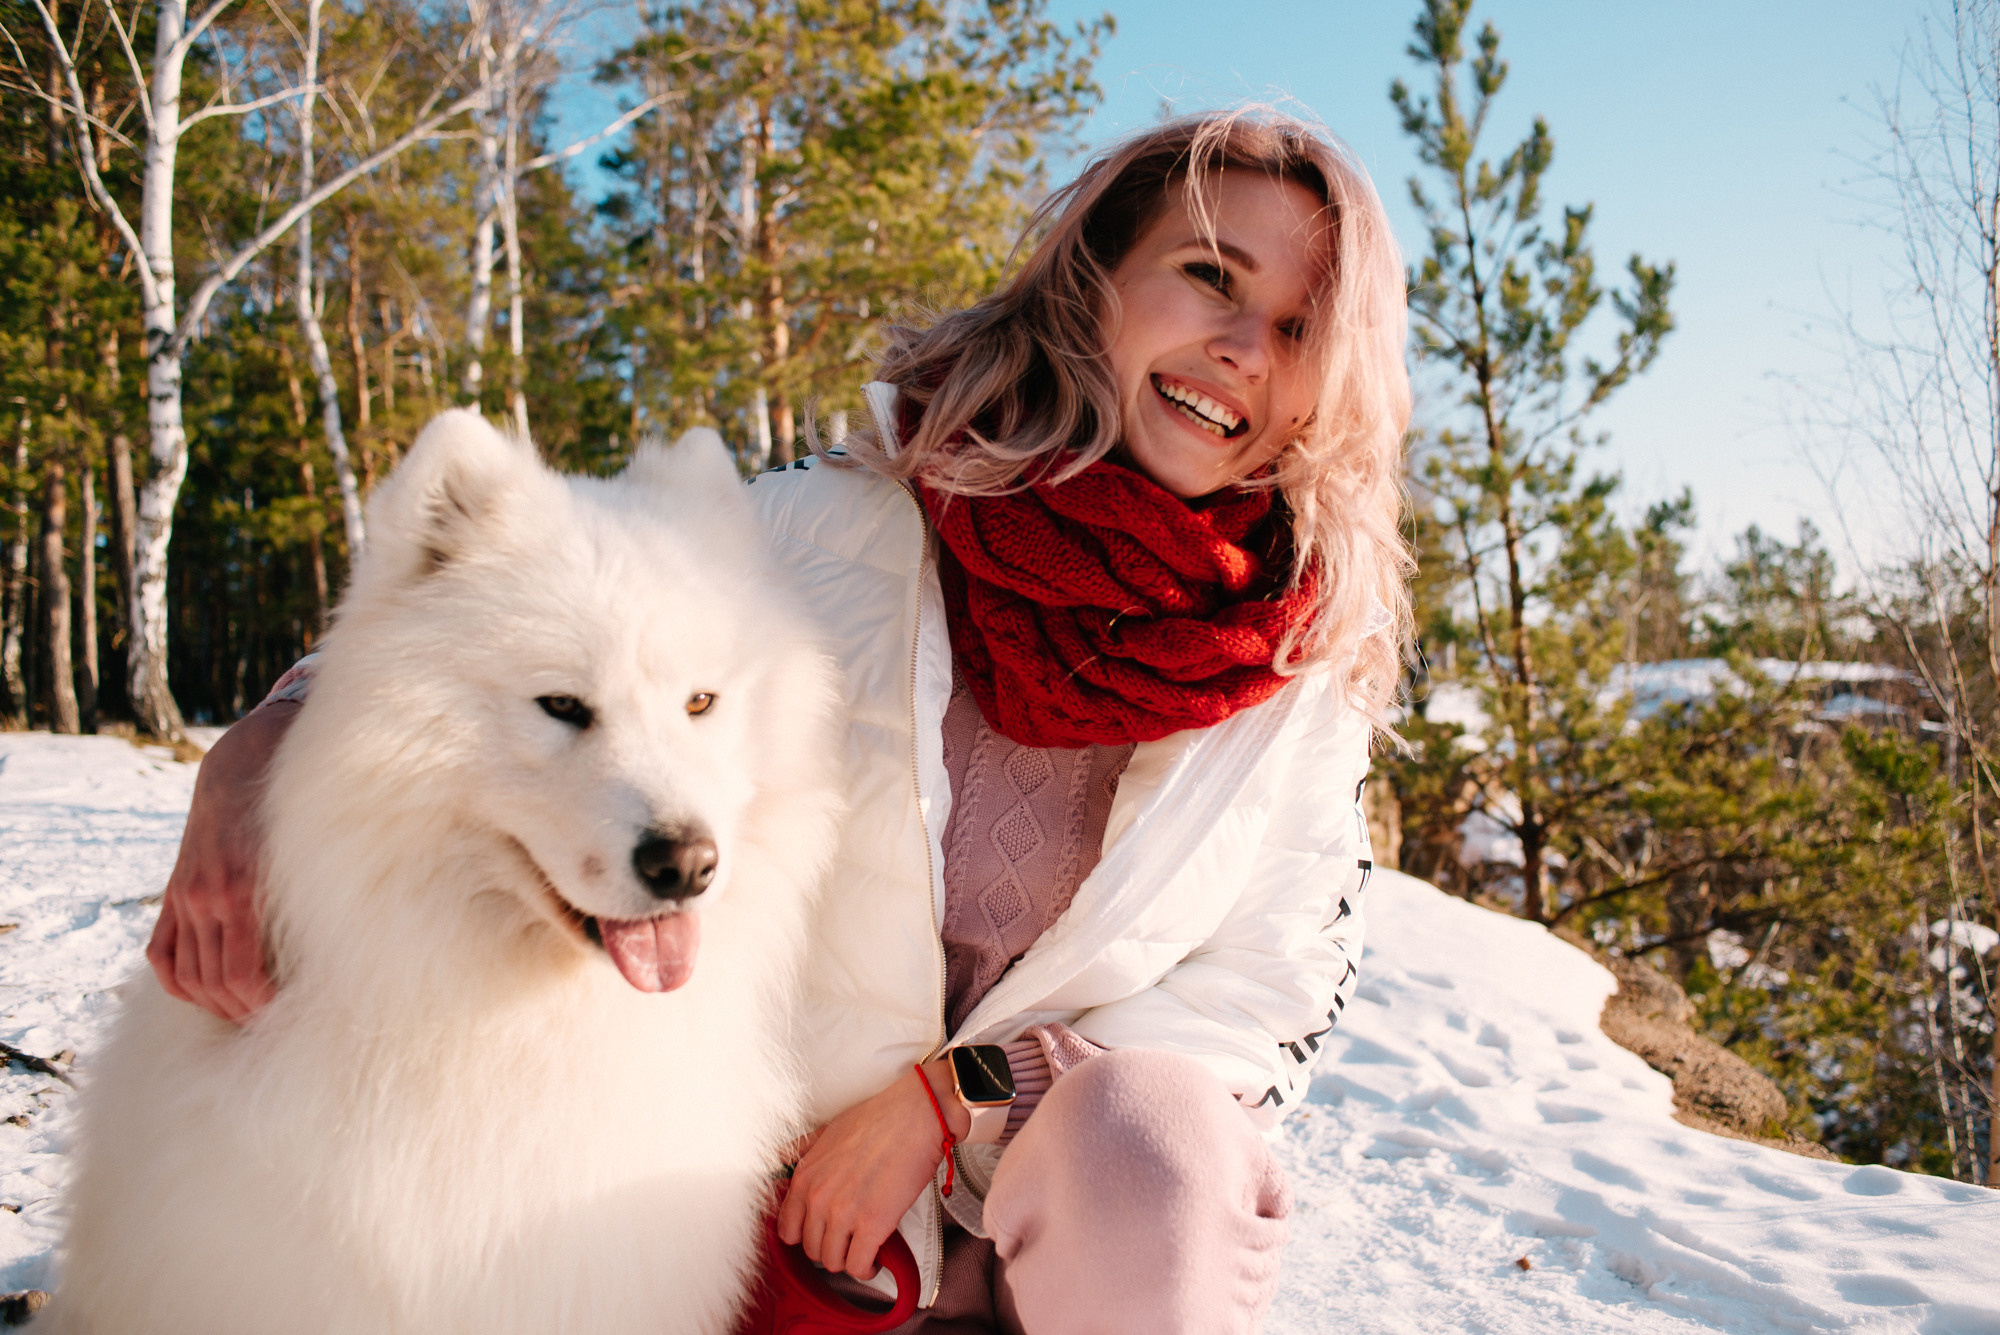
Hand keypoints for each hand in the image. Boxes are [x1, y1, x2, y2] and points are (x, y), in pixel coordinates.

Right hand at [145, 703, 297, 1022]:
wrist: (245, 765)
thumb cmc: (298, 812)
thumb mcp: (313, 855)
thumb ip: (321, 899)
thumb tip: (355, 949)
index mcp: (243, 892)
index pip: (243, 979)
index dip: (264, 1008)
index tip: (291, 1014)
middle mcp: (206, 898)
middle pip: (216, 987)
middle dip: (245, 1014)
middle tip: (276, 1025)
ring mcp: (185, 897)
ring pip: (188, 979)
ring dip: (215, 1005)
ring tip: (248, 1014)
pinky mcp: (174, 895)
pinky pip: (163, 957)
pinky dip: (181, 984)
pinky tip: (208, 993)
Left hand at [778, 1061, 970, 1279]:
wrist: (916, 1116)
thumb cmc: (880, 1119)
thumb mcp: (827, 1130)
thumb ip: (802, 1151)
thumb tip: (780, 1159)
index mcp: (805, 1177)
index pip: (787, 1230)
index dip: (805, 1236)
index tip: (820, 1235)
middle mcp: (818, 1198)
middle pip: (812, 1250)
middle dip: (830, 1248)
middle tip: (847, 1239)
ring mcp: (844, 1213)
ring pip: (833, 1262)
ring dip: (848, 1259)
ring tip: (862, 1248)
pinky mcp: (873, 1225)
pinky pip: (859, 1266)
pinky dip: (867, 1267)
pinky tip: (875, 1258)